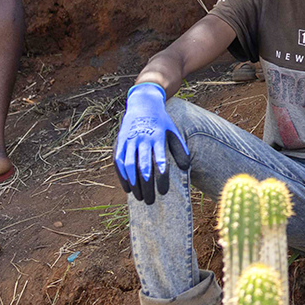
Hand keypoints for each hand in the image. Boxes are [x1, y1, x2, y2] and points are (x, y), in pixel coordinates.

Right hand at [114, 82, 191, 204]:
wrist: (143, 103)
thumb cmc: (161, 121)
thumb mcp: (173, 131)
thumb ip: (179, 149)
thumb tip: (186, 167)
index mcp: (157, 136)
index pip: (160, 160)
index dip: (162, 178)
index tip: (164, 192)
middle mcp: (142, 138)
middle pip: (143, 166)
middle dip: (147, 186)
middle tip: (150, 201)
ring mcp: (129, 140)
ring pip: (129, 165)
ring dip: (134, 183)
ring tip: (139, 197)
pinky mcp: (119, 142)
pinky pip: (119, 161)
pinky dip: (122, 176)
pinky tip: (128, 188)